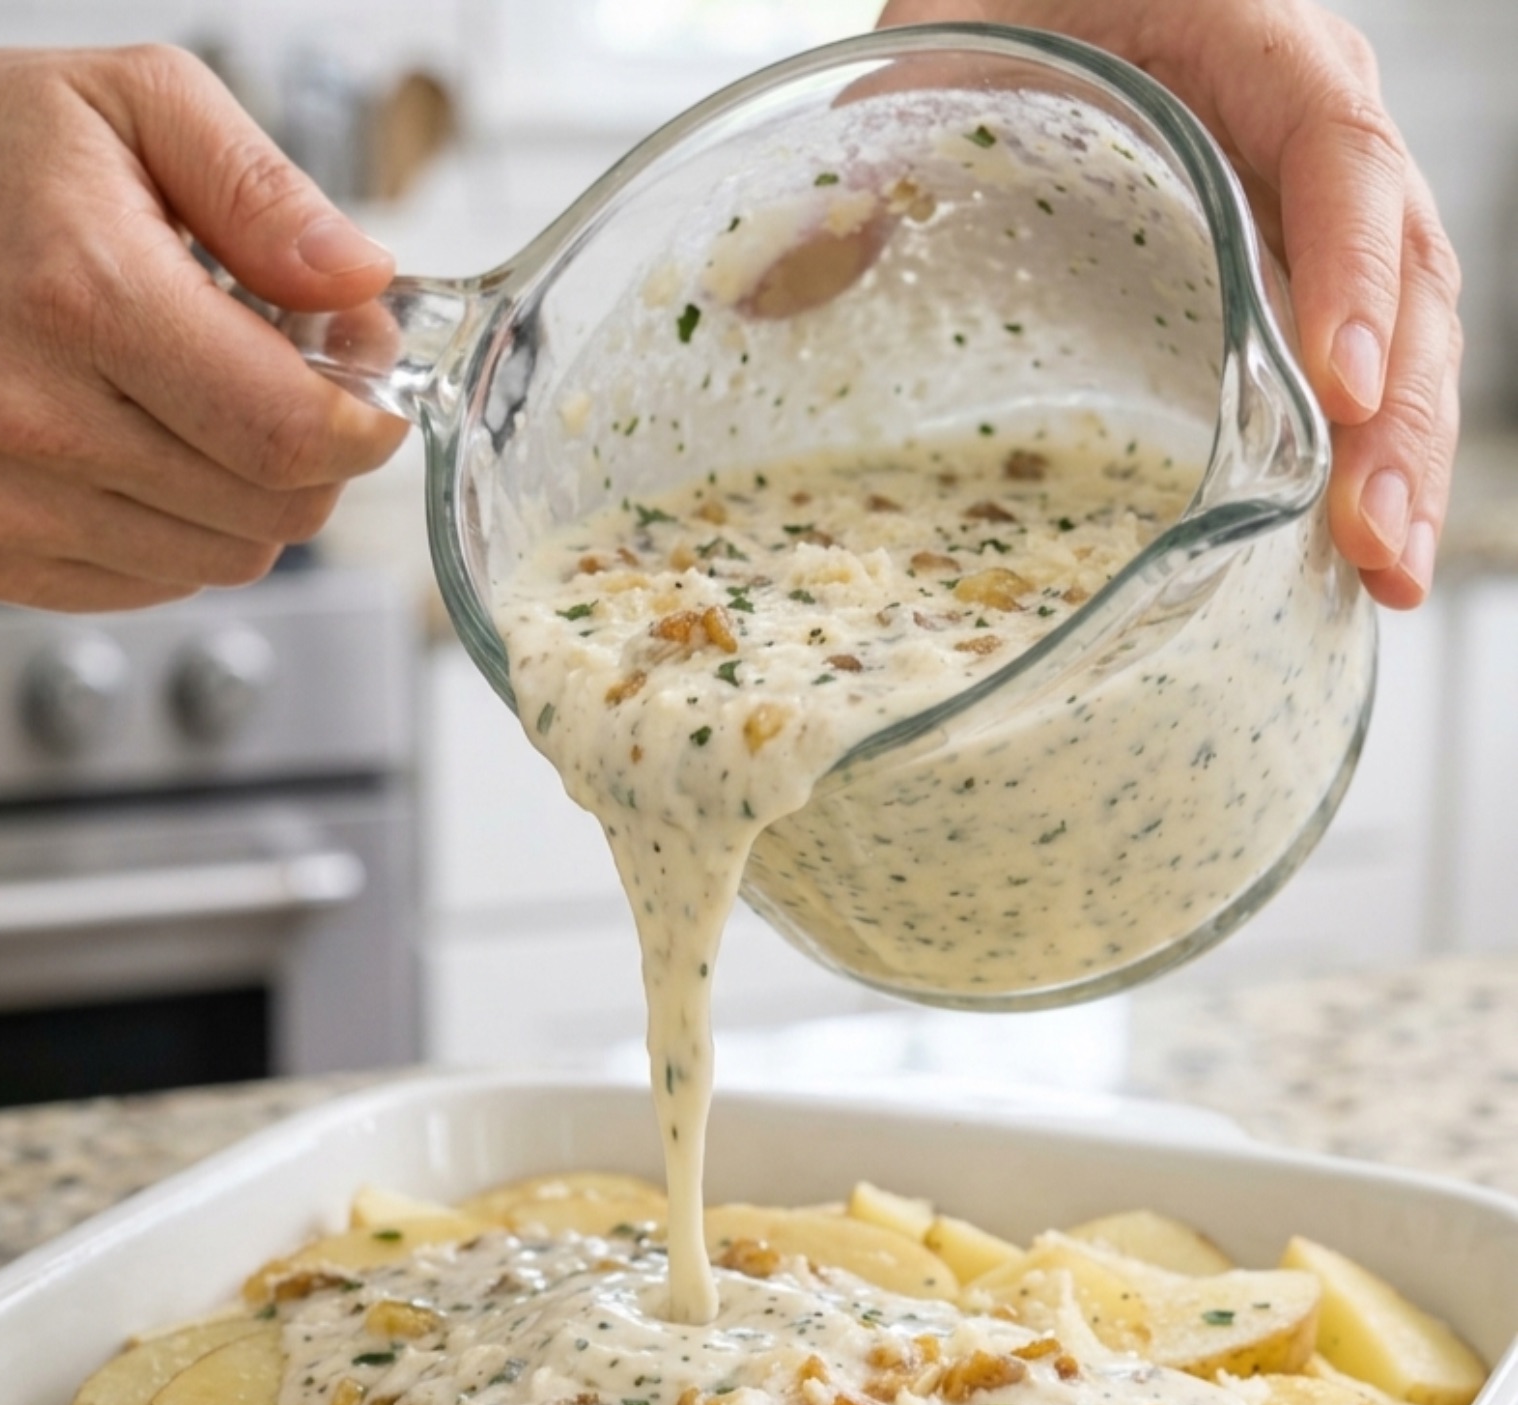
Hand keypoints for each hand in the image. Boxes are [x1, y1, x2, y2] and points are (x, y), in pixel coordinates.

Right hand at [0, 45, 409, 610]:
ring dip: (252, 495)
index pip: (285, 431)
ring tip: (206, 400)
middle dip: (317, 453)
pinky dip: (186, 528)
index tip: (368, 383)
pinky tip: (147, 446)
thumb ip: (263, 192)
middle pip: (273, 510)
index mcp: (82, 296)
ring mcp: (7, 503)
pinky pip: (162, 583)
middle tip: (292, 377)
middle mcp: (34, 417)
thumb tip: (359, 280)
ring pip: (229, 561)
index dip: (361, 421)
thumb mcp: (134, 103)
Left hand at [878, 0, 1460, 608]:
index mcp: (1252, 44)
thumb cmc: (1005, 6)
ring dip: (1400, 461)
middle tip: (1374, 541)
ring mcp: (1317, 210)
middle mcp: (1311, 127)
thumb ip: (885, 145)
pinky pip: (1358, 368)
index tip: (1335, 387)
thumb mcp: (946, 43)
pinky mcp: (1295, 282)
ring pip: (1404, 332)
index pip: (1338, 148)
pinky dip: (1360, 462)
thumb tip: (765, 291)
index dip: (1352, 269)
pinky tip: (1356, 559)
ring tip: (1387, 578)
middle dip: (1395, 417)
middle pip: (1406, 268)